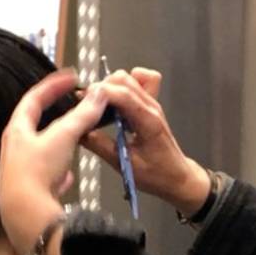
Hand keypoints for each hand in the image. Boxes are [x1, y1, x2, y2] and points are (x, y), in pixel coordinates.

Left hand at [0, 70, 107, 254]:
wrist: (28, 217)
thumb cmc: (37, 174)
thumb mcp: (63, 137)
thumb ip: (82, 115)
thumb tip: (98, 95)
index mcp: (17, 132)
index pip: (33, 99)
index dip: (53, 86)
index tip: (69, 78)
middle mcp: (15, 150)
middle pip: (35, 125)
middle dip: (54, 114)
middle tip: (70, 105)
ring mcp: (21, 172)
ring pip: (41, 151)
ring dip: (57, 143)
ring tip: (73, 138)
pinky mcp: (31, 192)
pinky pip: (46, 177)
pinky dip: (58, 172)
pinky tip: (67, 177)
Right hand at [81, 68, 211, 214]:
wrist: (176, 177)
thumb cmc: (156, 174)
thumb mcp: (123, 164)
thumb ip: (100, 145)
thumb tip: (79, 132)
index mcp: (147, 121)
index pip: (122, 94)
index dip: (99, 94)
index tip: (82, 102)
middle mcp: (151, 107)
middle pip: (123, 79)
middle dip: (101, 89)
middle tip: (88, 106)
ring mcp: (152, 103)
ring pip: (129, 77)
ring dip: (110, 86)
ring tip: (101, 105)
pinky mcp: (149, 104)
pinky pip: (140, 81)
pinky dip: (125, 84)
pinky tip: (117, 100)